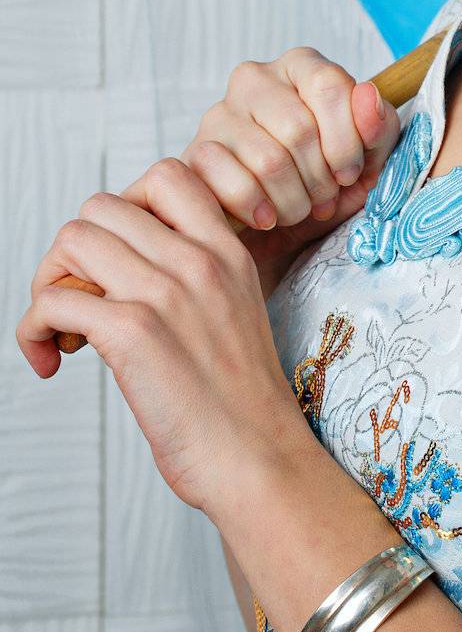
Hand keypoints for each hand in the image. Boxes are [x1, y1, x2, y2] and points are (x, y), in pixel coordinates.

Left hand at [15, 160, 308, 516]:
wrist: (258, 456)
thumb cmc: (242, 399)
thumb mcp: (237, 308)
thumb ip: (196, 275)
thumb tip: (126, 265)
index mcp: (226, 249)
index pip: (166, 175)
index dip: (126, 208)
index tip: (121, 260)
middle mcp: (196, 259)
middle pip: (101, 206)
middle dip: (74, 252)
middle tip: (82, 300)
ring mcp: (163, 293)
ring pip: (71, 239)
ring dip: (50, 283)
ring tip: (66, 330)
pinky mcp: (131, 335)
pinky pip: (53, 302)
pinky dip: (34, 330)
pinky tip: (52, 361)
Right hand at [133, 49, 402, 297]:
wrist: (276, 232)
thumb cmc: (324, 182)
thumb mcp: (368, 158)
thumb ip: (378, 127)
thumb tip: (368, 94)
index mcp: (300, 65)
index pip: (329, 86)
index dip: (348, 140)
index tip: (351, 171)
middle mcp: (254, 78)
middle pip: (299, 128)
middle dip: (321, 178)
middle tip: (324, 197)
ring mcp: (218, 114)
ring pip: (267, 159)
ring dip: (294, 200)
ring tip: (299, 209)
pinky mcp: (193, 154)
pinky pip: (231, 182)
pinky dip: (259, 209)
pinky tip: (267, 217)